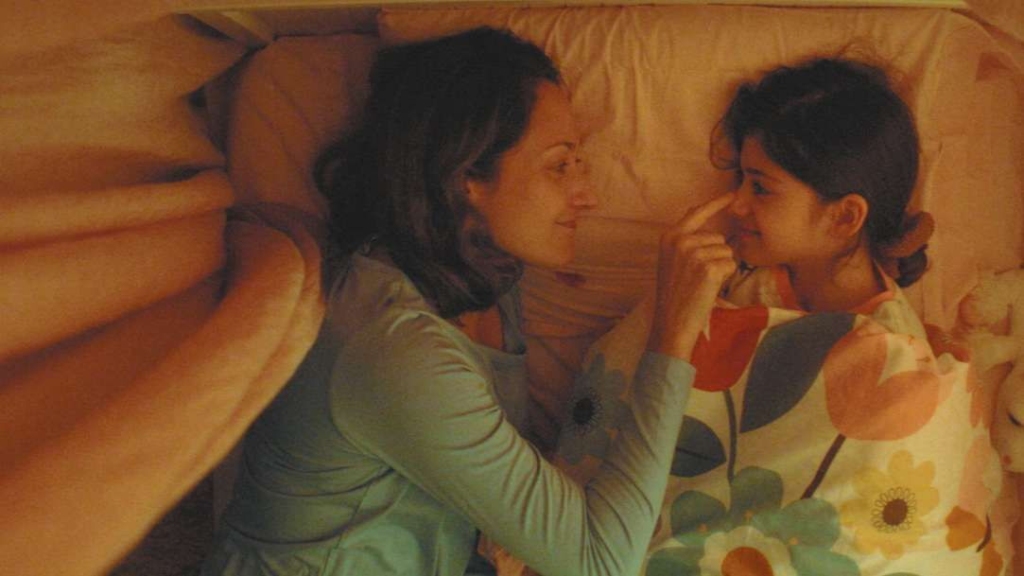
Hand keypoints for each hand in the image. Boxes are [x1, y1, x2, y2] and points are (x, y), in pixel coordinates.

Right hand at [647, 193, 736, 359]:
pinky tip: (709, 287)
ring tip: (702, 282)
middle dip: (715, 255)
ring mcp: (694, 254)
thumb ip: (685, 239)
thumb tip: (702, 216)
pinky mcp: (709, 268)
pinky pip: (730, 264)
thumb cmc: (673, 293)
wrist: (671, 322)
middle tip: (698, 276)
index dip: (716, 203)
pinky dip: (725, 277)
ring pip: (726, 251)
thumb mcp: (671, 260)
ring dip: (720, 267)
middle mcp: (680, 241)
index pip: (696, 212)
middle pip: (716, 237)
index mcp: (669, 237)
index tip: (732, 194)